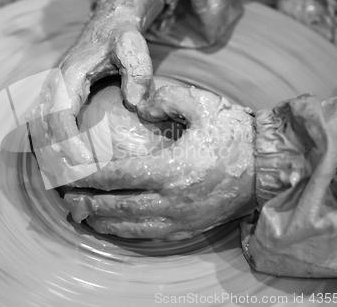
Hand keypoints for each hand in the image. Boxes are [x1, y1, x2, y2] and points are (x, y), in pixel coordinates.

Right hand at [36, 0, 164, 166]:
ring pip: (41, 130)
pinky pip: (49, 127)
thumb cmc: (121, 35)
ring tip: (70, 179)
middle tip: (77, 181)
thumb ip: (138, 72)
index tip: (85, 163)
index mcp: (68, 75)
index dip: (68, 143)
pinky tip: (70, 163)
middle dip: (55, 156)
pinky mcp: (58, 97)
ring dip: (52, 154)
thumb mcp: (134, 46)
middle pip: (43, 129)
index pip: (58, 116)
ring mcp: (53, 91)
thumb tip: (136, 104)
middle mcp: (54, 85)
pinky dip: (55, 146)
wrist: (108, 20)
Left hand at [63, 87, 255, 239]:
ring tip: (81, 213)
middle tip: (65, 196)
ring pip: (130, 227)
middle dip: (87, 202)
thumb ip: (166, 100)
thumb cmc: (235, 135)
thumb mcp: (203, 106)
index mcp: (171, 169)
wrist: (271, 168)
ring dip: (102, 221)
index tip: (69, 175)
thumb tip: (140, 102)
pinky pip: (150, 236)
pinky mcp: (189, 228)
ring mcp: (180, 219)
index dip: (89, 177)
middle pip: (117, 206)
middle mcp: (171, 200)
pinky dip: (126, 234)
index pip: (118, 176)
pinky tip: (113, 228)